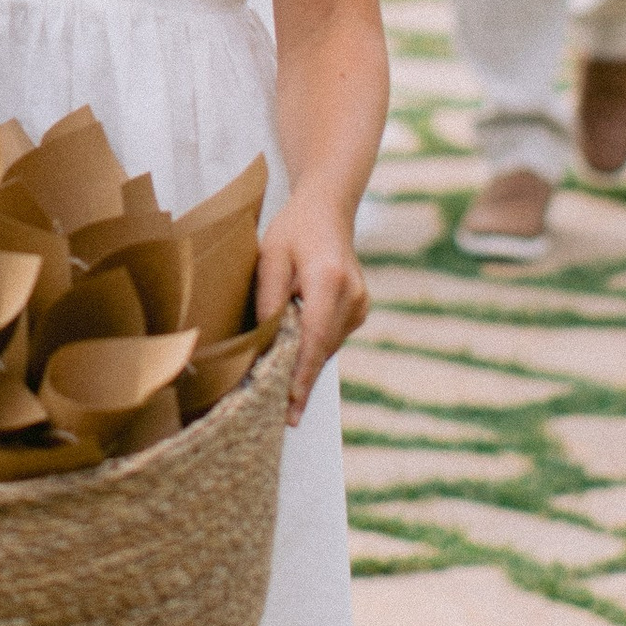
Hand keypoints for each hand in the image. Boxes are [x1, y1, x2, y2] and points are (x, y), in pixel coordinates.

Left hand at [255, 185, 369, 423]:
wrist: (328, 209)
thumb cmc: (294, 229)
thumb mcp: (271, 256)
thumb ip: (269, 297)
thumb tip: (265, 341)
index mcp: (329, 280)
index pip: (313, 338)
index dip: (300, 375)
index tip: (292, 407)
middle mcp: (351, 295)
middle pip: (322, 349)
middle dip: (301, 381)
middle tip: (284, 416)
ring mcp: (360, 304)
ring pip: (327, 347)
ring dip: (306, 366)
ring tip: (285, 397)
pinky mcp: (359, 309)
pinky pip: (332, 338)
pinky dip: (314, 350)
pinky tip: (295, 360)